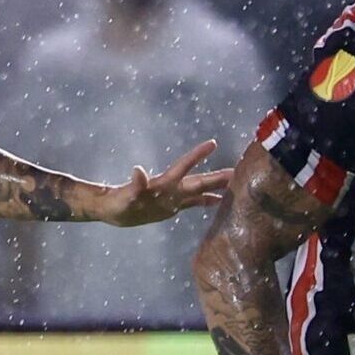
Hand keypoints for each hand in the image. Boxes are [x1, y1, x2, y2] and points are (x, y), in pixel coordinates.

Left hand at [90, 141, 233, 226]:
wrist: (115, 211)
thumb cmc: (118, 202)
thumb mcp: (126, 195)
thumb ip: (135, 184)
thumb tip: (138, 170)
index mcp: (165, 183)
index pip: (184, 166)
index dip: (197, 155)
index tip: (213, 143)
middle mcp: (172, 189)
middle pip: (199, 180)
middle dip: (218, 176)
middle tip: (239, 171)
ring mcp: (174, 198)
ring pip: (199, 191)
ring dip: (216, 188)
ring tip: (235, 186)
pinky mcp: (172, 208)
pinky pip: (193, 204)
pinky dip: (206, 202)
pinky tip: (218, 202)